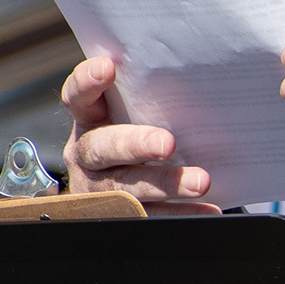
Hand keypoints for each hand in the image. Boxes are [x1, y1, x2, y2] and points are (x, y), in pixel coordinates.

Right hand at [62, 53, 219, 212]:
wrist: (122, 196)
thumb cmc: (138, 139)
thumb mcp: (133, 119)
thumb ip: (149, 102)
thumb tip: (198, 81)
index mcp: (89, 123)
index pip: (78, 98)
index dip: (87, 83)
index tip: (108, 66)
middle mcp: (88, 156)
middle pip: (102, 148)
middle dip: (135, 144)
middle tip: (168, 143)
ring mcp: (100, 190)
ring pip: (126, 188)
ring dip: (165, 183)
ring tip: (200, 180)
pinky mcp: (120, 216)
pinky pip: (150, 216)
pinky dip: (181, 213)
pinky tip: (206, 208)